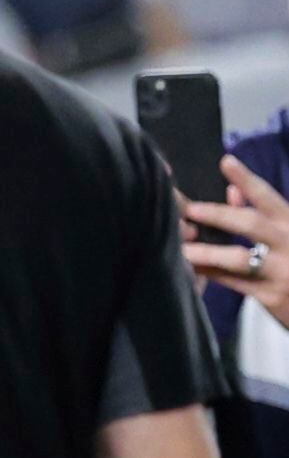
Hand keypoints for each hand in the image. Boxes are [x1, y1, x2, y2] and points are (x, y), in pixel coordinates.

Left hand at [183, 155, 288, 316]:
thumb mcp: (288, 233)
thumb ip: (264, 214)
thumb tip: (231, 189)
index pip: (268, 197)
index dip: (247, 178)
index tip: (226, 161)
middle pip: (251, 223)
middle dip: (218, 214)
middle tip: (190, 209)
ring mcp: (282, 271)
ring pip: (238, 258)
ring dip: (206, 251)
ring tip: (180, 248)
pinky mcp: (272, 296)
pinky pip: (233, 282)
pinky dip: (210, 273)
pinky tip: (189, 267)